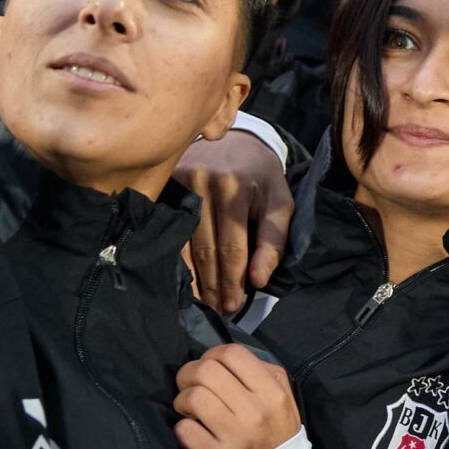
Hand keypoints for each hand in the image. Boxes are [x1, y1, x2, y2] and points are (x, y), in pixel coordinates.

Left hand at [173, 343, 300, 448]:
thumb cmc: (276, 433)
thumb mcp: (283, 398)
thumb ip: (262, 373)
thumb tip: (223, 359)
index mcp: (272, 392)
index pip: (233, 353)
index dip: (212, 354)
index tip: (209, 366)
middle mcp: (255, 411)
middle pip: (206, 371)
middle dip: (188, 374)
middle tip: (190, 385)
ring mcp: (236, 436)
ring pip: (193, 397)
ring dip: (183, 400)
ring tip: (189, 409)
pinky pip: (185, 430)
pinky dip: (183, 427)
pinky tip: (193, 430)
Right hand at [175, 129, 292, 313]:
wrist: (238, 139)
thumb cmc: (262, 176)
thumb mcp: (281, 202)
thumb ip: (273, 241)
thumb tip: (259, 280)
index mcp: (238, 187)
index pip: (233, 246)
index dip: (233, 280)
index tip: (234, 305)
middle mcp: (206, 183)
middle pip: (206, 248)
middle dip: (213, 284)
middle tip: (217, 309)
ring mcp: (181, 182)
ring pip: (183, 242)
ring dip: (193, 277)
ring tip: (201, 301)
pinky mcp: (167, 183)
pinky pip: (169, 229)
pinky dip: (176, 256)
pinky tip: (181, 276)